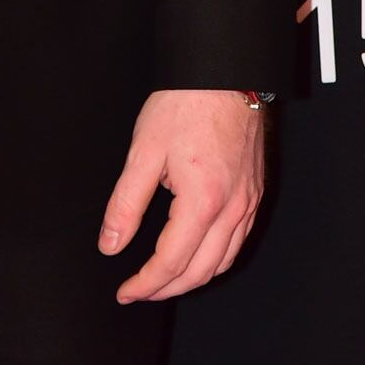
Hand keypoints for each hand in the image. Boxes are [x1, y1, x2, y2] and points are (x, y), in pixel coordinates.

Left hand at [97, 89, 263, 301]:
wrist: (224, 73)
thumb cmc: (184, 104)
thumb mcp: (143, 152)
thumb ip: (125, 203)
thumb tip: (110, 245)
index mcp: (202, 201)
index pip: (171, 261)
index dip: (145, 283)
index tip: (124, 292)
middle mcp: (232, 209)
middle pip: (200, 271)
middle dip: (167, 289)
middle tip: (138, 292)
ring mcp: (248, 202)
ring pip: (224, 261)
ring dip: (192, 278)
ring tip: (163, 281)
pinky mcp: (254, 192)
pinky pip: (237, 242)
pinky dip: (216, 260)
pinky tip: (197, 257)